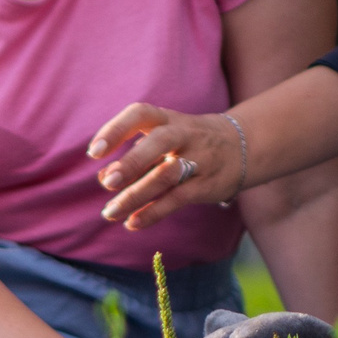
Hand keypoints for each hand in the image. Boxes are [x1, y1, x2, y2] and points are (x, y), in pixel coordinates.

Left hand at [89, 103, 239, 227]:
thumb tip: (103, 178)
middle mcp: (184, 135)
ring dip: (137, 195)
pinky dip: (154, 212)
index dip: (116, 130)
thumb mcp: (163, 140)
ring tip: (110, 213)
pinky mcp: (206, 184)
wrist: (243, 145)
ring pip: (167, 175)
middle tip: (108, 182)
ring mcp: (198, 159)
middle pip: (159, 142)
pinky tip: (132, 222)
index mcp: (168, 119)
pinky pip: (178, 198)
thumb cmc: (189, 142)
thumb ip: (133, 157)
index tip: (94, 152)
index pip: (140, 114)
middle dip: (132, 162)